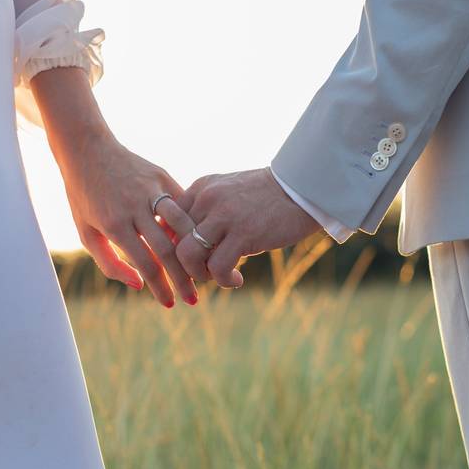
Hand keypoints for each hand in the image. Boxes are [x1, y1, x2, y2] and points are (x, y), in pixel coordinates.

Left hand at [59, 130, 198, 306]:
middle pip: (168, 249)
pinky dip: (194, 223)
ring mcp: (151, 189)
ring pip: (183, 225)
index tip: (169, 304)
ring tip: (203, 273)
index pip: (145, 264)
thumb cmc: (84, 197)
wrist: (87, 150)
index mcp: (115, 224)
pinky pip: (184, 203)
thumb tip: (139, 285)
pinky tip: (200, 241)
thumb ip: (111, 264)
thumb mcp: (87, 234)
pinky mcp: (162, 175)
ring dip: (196, 252)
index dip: (160, 288)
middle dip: (183, 279)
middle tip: (193, 300)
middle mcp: (135, 206)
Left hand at [176, 168, 320, 287]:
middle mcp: (207, 199)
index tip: (185, 259)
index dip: (171, 245)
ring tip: (216, 276)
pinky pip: (218, 267)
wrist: (301, 189)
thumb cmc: (265, 196)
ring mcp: (224, 216)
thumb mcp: (228, 192)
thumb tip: (183, 240)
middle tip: (202, 272)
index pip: (167, 220)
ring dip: (199, 274)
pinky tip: (236, 280)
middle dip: (183, 265)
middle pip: (173, 240)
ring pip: (188, 255)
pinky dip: (223, 280)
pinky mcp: (244, 234)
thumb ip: (204, 208)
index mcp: (200, 188)